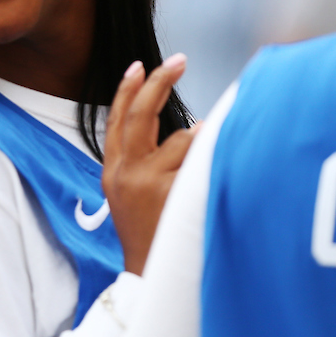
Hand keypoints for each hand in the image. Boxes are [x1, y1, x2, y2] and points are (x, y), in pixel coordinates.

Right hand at [102, 54, 199, 274]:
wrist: (148, 275)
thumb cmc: (148, 230)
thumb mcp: (130, 193)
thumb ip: (143, 160)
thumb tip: (180, 127)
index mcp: (112, 170)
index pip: (116, 119)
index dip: (127, 89)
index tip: (140, 65)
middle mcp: (125, 172)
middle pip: (140, 114)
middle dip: (160, 82)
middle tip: (180, 61)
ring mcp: (147, 183)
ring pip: (181, 138)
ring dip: (203, 136)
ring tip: (217, 143)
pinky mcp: (170, 194)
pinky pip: (199, 162)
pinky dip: (212, 157)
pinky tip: (223, 161)